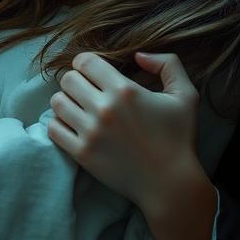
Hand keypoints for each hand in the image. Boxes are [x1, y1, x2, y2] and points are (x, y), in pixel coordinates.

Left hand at [46, 51, 200, 210]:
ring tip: (78, 108)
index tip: (92, 72)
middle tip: (86, 91)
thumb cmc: (178, 138)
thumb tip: (138, 55)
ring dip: (66, 101)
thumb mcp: (186, 95)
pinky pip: (54, 129)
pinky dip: (59, 124)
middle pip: (68, 79)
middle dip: (76, 81)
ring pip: (57, 102)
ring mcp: (91, 132)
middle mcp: (104, 108)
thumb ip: (167, 64)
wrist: (170, 184)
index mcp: (125, 90)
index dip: (86, 63)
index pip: (85, 61)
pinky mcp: (83, 154)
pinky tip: (73, 126)